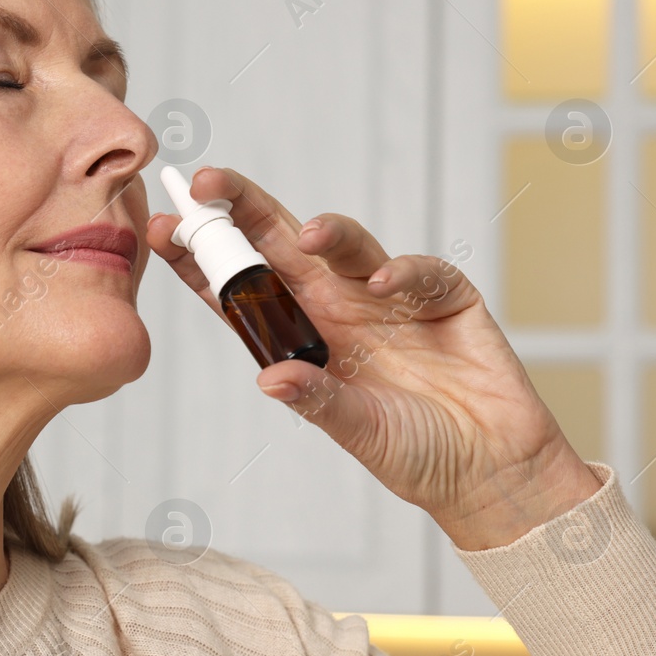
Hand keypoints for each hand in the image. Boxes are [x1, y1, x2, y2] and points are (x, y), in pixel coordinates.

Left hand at [145, 166, 601, 550]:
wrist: (493, 471)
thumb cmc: (417, 453)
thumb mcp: (358, 431)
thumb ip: (318, 401)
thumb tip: (270, 378)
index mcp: (304, 337)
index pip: (241, 291)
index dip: (203, 262)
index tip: (162, 231)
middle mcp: (338, 308)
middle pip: (281, 246)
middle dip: (244, 211)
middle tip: (208, 183)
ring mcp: (391, 298)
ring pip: (345, 246)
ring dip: (323, 233)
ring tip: (303, 234)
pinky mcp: (445, 297)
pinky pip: (419, 272)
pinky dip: (403, 272)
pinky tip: (386, 281)